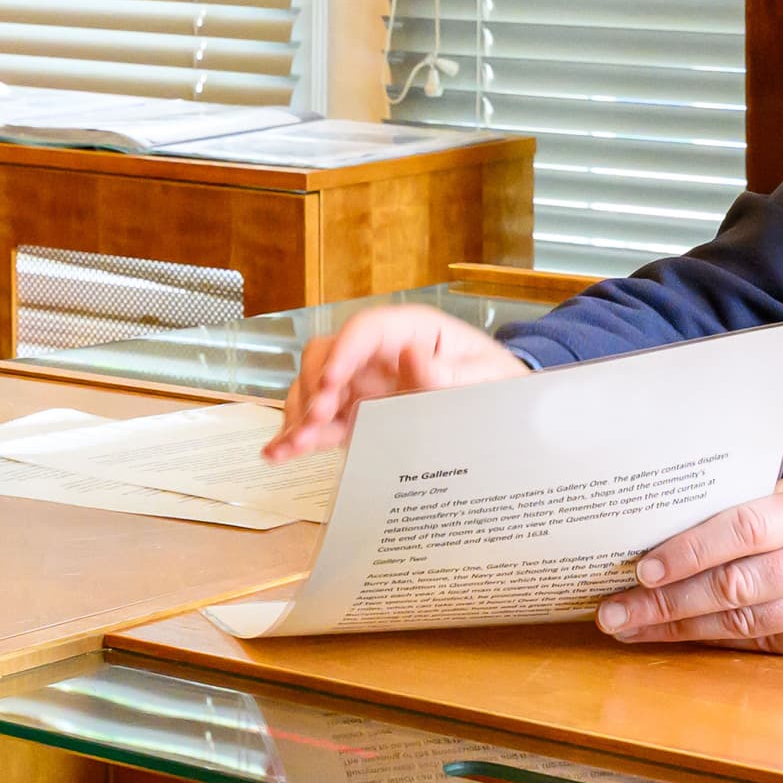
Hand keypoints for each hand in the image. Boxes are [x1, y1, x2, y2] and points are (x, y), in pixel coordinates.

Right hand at [267, 304, 526, 459]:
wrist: (504, 412)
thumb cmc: (498, 384)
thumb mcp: (488, 379)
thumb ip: (451, 373)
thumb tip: (411, 357)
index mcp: (412, 332)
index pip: (366, 329)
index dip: (343, 352)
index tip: (332, 382)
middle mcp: (379, 355)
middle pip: (328, 356)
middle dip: (314, 385)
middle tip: (318, 418)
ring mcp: (365, 386)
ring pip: (314, 389)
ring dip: (300, 415)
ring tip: (293, 445)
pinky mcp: (359, 416)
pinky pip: (322, 423)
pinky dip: (299, 437)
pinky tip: (279, 453)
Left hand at [592, 472, 782, 656]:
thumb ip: (777, 502)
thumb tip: (700, 512)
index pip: (745, 528)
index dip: (689, 550)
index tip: (641, 566)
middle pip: (737, 585)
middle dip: (667, 601)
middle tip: (613, 611)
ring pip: (748, 623)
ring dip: (683, 629)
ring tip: (633, 631)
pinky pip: (774, 645)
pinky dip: (725, 643)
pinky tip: (686, 641)